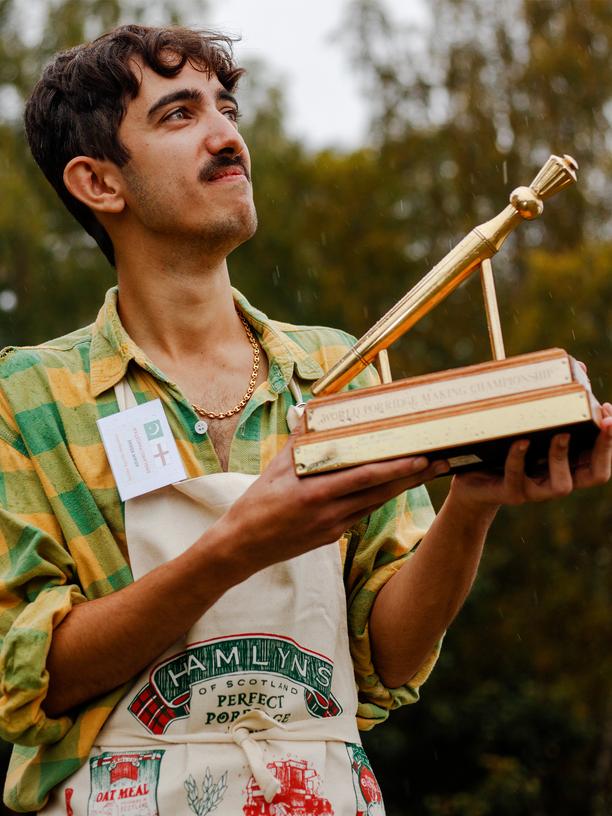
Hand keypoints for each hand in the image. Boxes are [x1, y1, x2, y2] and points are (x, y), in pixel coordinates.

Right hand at [213, 440, 447, 574]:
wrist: (242, 547)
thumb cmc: (256, 504)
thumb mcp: (275, 469)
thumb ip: (298, 442)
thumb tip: (311, 413)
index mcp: (315, 494)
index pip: (364, 478)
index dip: (396, 469)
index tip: (420, 457)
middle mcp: (330, 513)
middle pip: (381, 493)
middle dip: (413, 477)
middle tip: (440, 462)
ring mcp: (333, 528)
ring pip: (375, 504)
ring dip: (402, 488)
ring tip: (425, 471)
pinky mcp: (331, 537)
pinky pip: (361, 513)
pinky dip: (378, 498)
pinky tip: (393, 488)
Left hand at [449, 402, 611, 511]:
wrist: (475, 481)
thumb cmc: (507, 447)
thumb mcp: (531, 424)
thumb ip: (557, 400)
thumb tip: (583, 367)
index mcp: (569, 466)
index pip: (601, 460)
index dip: (610, 440)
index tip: (609, 413)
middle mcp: (558, 480)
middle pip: (596, 474)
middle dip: (604, 449)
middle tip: (605, 422)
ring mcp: (535, 490)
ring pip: (562, 484)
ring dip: (562, 455)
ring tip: (561, 433)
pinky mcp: (511, 493)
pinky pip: (517, 477)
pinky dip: (519, 458)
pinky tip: (521, 441)